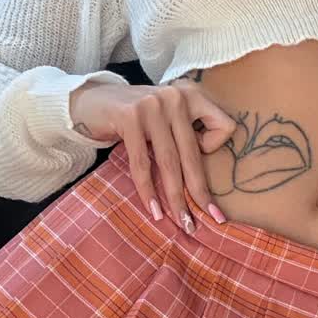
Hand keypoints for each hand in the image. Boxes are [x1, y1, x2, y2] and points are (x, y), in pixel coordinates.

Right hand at [70, 77, 237, 231]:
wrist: (93, 101)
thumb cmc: (136, 117)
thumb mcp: (167, 117)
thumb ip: (186, 135)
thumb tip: (203, 185)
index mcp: (192, 95)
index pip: (223, 127)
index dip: (214, 147)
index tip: (198, 152)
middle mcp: (176, 97)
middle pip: (193, 154)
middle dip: (201, 193)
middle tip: (212, 219)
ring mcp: (153, 106)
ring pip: (169, 163)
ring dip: (176, 199)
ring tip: (183, 223)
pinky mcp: (130, 117)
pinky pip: (142, 164)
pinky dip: (148, 191)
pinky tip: (154, 211)